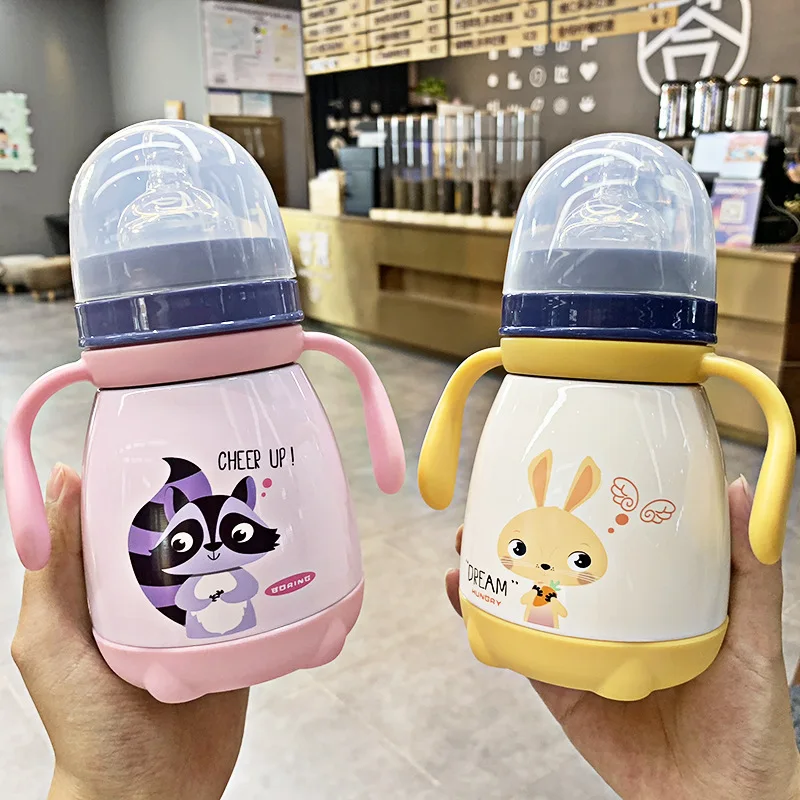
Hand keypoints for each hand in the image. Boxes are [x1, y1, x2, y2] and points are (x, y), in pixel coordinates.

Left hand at [11, 465, 248, 799]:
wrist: (150, 793)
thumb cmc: (87, 725)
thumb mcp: (50, 639)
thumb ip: (54, 568)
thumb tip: (63, 481)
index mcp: (108, 589)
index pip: (126, 519)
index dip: (142, 481)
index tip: (164, 444)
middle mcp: (154, 597)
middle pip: (183, 534)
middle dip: (204, 502)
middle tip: (229, 463)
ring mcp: (198, 619)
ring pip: (224, 562)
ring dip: (242, 537)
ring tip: (264, 503)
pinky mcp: (234, 640)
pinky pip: (256, 601)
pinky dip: (268, 579)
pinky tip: (283, 556)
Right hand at [445, 478, 799, 798]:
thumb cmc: (753, 721)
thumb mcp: (755, 634)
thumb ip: (749, 567)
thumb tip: (738, 489)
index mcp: (653, 598)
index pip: (609, 541)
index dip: (578, 507)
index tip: (554, 475)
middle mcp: (613, 620)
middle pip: (557, 566)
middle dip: (521, 534)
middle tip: (493, 506)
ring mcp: (583, 654)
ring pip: (529, 605)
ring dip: (493, 575)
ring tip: (469, 547)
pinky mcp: (562, 692)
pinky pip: (521, 654)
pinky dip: (489, 627)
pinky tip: (469, 602)